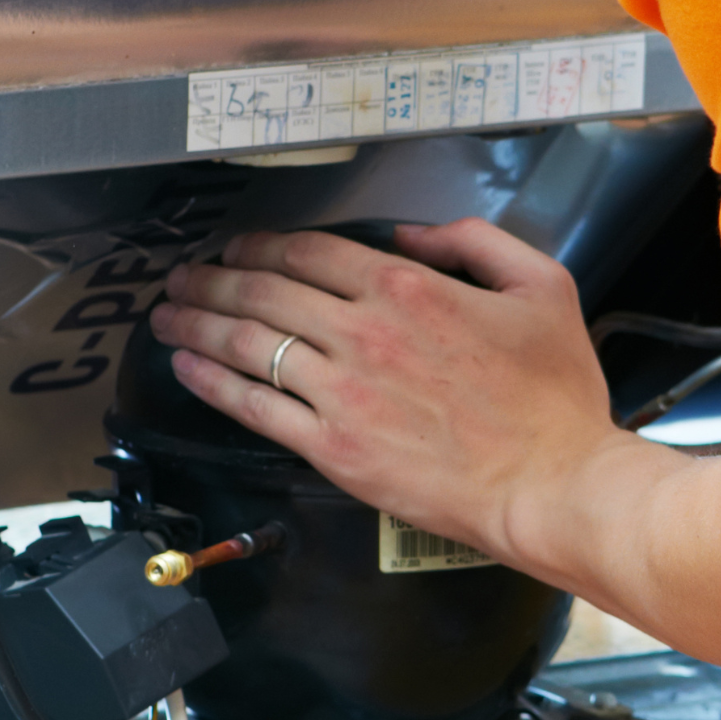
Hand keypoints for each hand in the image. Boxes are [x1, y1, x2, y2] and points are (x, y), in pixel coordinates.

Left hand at [148, 221, 623, 562]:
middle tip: (184, 276)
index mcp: (408, 288)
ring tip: (166, 315)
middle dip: (212, 278)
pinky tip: (187, 369)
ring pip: (247, 344)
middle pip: (263, 291)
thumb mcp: (541, 288)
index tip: (240, 248)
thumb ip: (477, 243)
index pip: (311, 252)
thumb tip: (414, 235)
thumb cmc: (554, 398)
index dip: (263, 245)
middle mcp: (363, 333)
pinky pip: (255, 407)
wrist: (551, 484)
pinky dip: (213, 382)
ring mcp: (342, 393)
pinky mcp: (333, 448)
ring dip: (196, 323)